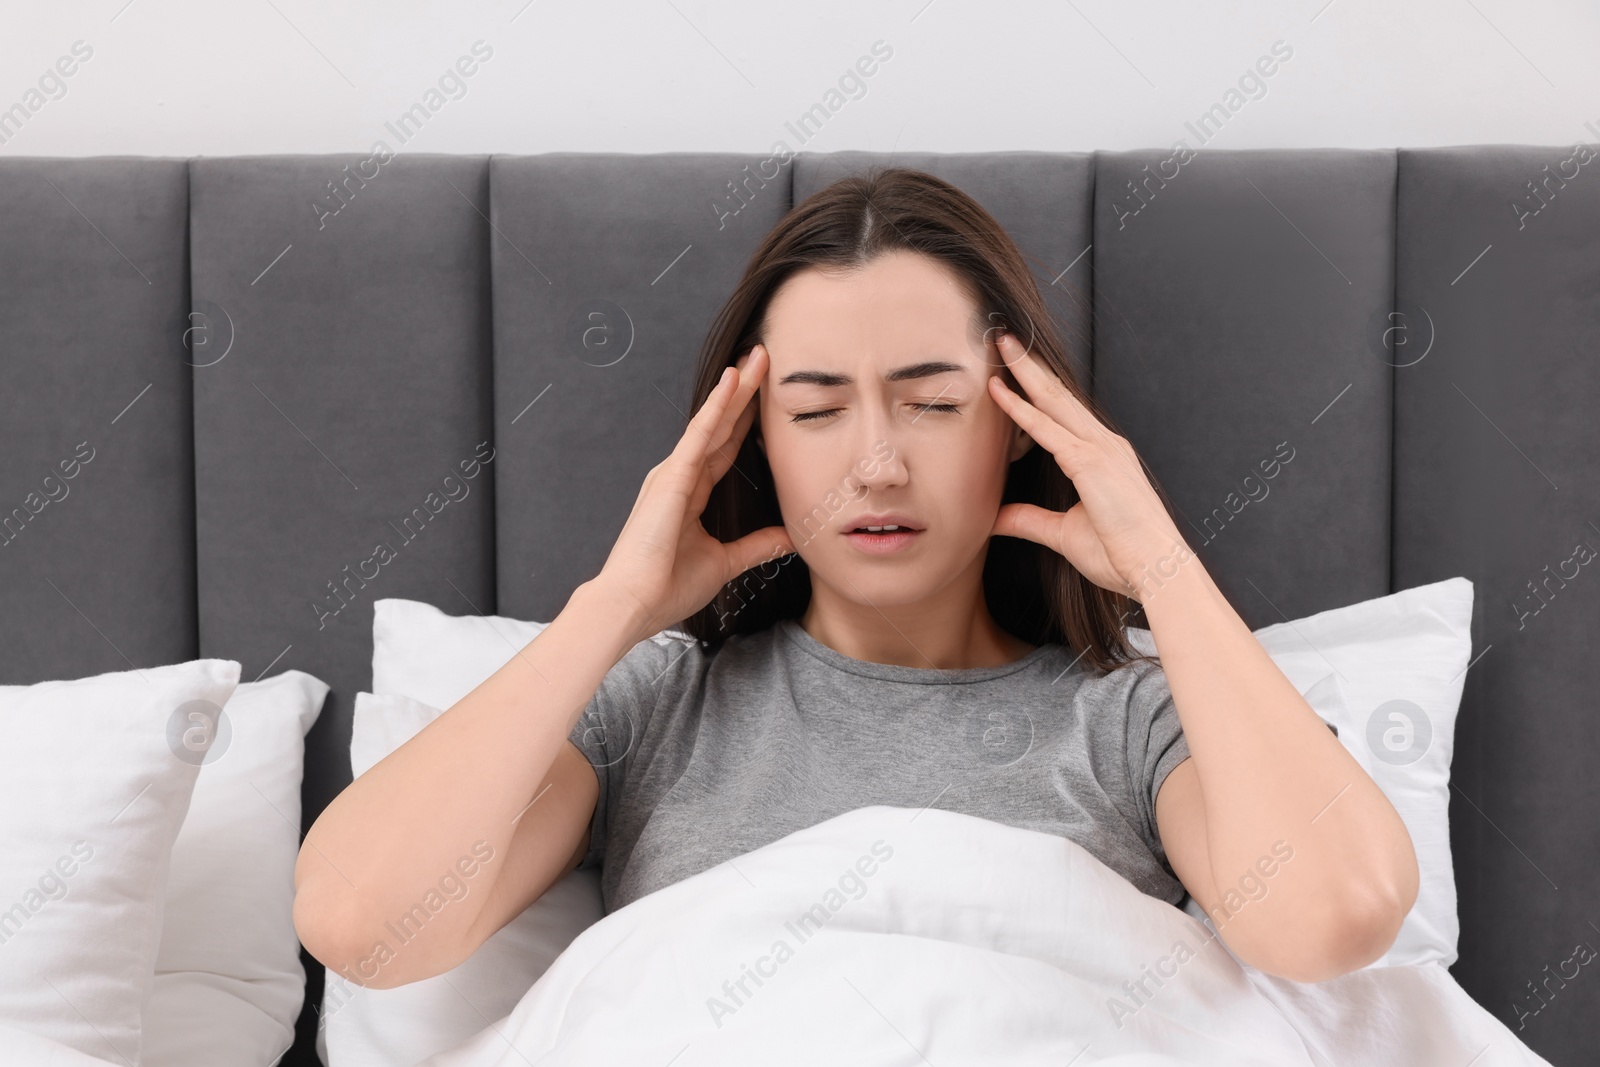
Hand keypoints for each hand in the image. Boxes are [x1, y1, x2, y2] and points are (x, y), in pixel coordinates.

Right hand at [590, 344, 794, 639]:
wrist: (633, 605)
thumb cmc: (667, 587)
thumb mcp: (725, 561)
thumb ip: (757, 546)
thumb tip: (790, 537)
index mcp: (690, 494)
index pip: (725, 447)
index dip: (745, 419)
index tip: (765, 392)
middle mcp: (680, 477)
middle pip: (721, 426)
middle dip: (744, 393)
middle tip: (764, 358)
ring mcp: (673, 474)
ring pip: (712, 422)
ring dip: (736, 388)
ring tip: (757, 357)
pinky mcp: (671, 478)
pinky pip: (699, 435)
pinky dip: (717, 407)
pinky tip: (733, 382)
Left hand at [986, 332, 1192, 602]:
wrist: (1156, 570)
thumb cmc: (1122, 555)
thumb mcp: (1063, 535)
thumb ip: (1029, 521)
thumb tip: (995, 518)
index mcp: (1103, 456)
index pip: (1062, 414)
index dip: (1037, 389)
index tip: (1014, 370)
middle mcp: (1104, 444)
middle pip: (1058, 395)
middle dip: (1030, 365)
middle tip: (1004, 338)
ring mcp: (1100, 450)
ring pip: (1054, 401)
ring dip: (1025, 372)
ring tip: (1001, 345)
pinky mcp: (1092, 463)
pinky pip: (1049, 430)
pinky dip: (1022, 410)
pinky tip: (1001, 393)